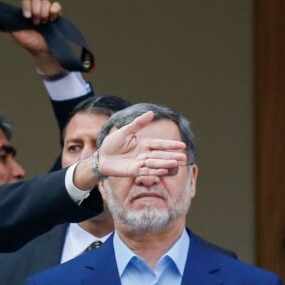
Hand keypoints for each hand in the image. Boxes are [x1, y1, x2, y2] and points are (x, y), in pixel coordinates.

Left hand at [12, 0, 62, 75]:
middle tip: (36, 23)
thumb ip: (12, 25)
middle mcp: (36, 11)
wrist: (44, 51)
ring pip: (46, 2)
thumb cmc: (30, 43)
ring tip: (44, 22)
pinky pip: (56, 5)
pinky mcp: (56, 15)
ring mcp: (46, 12)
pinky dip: (55, 9)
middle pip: (36, 0)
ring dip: (44, 12)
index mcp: (26, 14)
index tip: (27, 17)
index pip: (26, 2)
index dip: (27, 7)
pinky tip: (52, 18)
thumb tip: (6, 17)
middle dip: (36, 11)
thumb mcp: (17, 34)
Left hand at [73, 111, 187, 189]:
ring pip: (154, 163)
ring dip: (165, 163)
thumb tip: (151, 112)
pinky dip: (154, 171)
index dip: (170, 145)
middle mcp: (143, 154)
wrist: (101, 156)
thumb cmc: (112, 144)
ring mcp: (139, 163)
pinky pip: (146, 171)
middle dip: (171, 156)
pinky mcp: (133, 171)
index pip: (159, 144)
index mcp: (143, 144)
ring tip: (176, 163)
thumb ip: (138, 124)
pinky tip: (164, 170)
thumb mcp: (125, 131)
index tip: (182, 145)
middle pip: (160, 155)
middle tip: (184, 157)